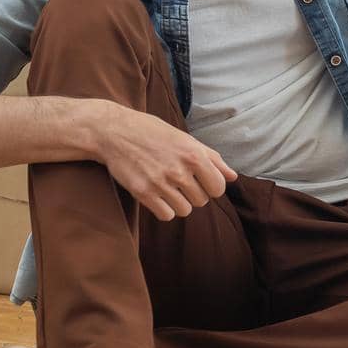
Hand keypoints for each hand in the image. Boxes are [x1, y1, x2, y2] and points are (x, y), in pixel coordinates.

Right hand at [88, 101, 237, 220]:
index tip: (201, 181)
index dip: (212, 187)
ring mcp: (161, 183)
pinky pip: (166, 215)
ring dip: (179, 202)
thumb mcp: (186, 139)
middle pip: (202, 201)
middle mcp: (179, 170)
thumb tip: (232, 177)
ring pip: (185, 210)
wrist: (115, 132)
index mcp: (194, 155)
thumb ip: (212, 159)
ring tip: (168, 188)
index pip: (218, 188)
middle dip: (194, 193)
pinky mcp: (143, 193)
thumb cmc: (154, 133)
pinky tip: (158, 196)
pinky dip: (164, 209)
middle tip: (180, 181)